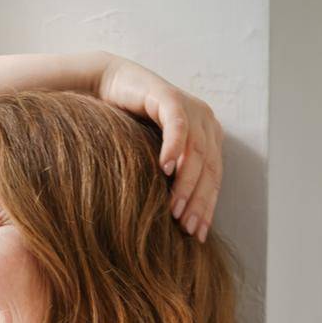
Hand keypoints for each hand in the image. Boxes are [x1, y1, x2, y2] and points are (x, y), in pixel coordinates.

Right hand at [95, 57, 223, 242]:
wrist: (108, 87)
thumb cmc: (129, 128)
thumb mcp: (156, 157)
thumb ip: (172, 178)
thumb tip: (177, 221)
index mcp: (209, 137)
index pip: (214, 178)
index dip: (207, 208)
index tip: (197, 235)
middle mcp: (206, 121)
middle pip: (209, 168)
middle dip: (199, 201)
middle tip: (186, 228)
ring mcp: (191, 107)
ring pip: (196, 151)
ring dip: (186, 183)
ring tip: (173, 209)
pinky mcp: (169, 96)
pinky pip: (177, 125)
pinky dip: (173, 148)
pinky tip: (165, 169)